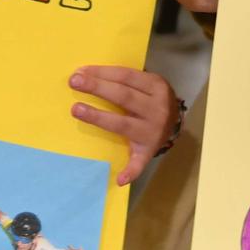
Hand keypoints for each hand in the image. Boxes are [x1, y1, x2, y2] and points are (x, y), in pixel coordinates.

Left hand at [69, 66, 178, 186]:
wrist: (176, 123)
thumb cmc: (152, 99)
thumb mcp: (147, 84)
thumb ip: (125, 80)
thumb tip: (85, 74)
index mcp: (156, 86)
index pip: (126, 76)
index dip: (102, 73)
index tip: (80, 71)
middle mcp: (157, 108)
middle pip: (123, 96)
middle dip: (97, 87)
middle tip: (74, 81)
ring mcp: (153, 131)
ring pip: (122, 124)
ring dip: (98, 117)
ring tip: (76, 109)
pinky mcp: (148, 151)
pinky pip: (139, 163)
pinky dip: (130, 172)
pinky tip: (118, 178)